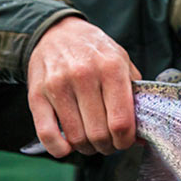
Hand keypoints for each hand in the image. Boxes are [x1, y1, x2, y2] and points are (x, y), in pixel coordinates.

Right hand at [27, 17, 141, 156]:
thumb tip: (143, 135)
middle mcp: (84, 76)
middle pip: (99, 133)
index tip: (126, 142)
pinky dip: (59, 148)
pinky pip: (46, 133)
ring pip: (76, 137)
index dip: (125, 140)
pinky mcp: (36, 94)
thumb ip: (135, 95)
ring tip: (92, 143)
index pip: (121, 121)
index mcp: (111, 69)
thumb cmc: (96, 52)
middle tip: (110, 144)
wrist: (58, 33)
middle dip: (108, 147)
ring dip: (87, 148)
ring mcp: (57, 86)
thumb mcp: (123, 62)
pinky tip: (68, 147)